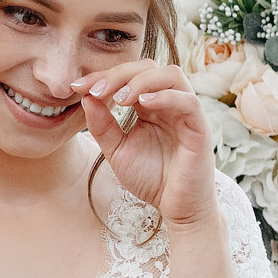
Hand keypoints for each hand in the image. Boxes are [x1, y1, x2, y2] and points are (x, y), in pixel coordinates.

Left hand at [74, 60, 220, 228]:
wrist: (177, 209)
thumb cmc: (152, 179)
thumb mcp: (117, 150)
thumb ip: (103, 125)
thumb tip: (86, 97)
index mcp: (150, 106)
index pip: (129, 77)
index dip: (103, 77)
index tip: (77, 87)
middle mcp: (170, 103)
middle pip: (149, 67)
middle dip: (118, 74)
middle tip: (94, 90)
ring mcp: (186, 113)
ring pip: (171, 75)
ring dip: (141, 80)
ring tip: (118, 97)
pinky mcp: (200, 128)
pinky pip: (188, 101)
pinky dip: (165, 96)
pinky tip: (142, 104)